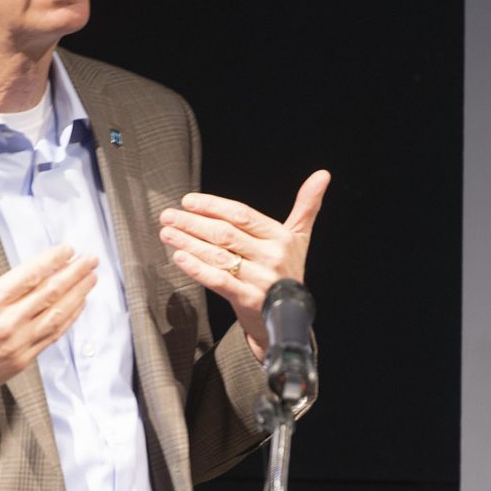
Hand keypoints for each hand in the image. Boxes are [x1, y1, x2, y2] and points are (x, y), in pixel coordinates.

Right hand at [0, 230, 97, 422]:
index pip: (29, 276)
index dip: (52, 260)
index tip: (67, 249)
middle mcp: (7, 323)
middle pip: (50, 292)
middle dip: (74, 273)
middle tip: (91, 258)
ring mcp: (17, 343)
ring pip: (57, 315)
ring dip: (78, 294)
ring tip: (92, 278)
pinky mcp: (21, 359)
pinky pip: (52, 336)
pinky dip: (69, 319)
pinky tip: (79, 306)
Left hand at [159, 170, 330, 358]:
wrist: (289, 317)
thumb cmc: (288, 271)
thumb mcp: (299, 238)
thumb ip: (307, 206)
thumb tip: (323, 173)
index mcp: (280, 237)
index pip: (242, 214)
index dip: (213, 206)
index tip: (188, 201)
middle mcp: (272, 256)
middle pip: (225, 233)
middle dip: (193, 223)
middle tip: (168, 215)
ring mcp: (260, 278)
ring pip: (218, 255)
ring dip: (188, 242)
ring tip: (167, 232)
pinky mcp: (248, 299)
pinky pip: (219, 280)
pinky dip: (197, 268)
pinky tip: (178, 257)